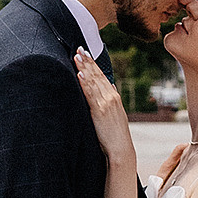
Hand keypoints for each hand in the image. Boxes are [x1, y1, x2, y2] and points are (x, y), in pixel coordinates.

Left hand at [72, 46, 133, 165]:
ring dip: (84, 68)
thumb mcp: (116, 114)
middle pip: (97, 75)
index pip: (102, 76)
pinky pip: (91, 94)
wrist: (121, 149)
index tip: (86, 53)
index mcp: (114, 97)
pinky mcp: (100, 111)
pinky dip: (85, 83)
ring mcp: (106, 103)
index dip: (93, 64)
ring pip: (94, 81)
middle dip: (87, 61)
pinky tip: (80, 74)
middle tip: (79, 48)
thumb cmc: (115, 136)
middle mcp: (111, 97)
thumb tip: (110, 85)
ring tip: (77, 56)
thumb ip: (112, 99)